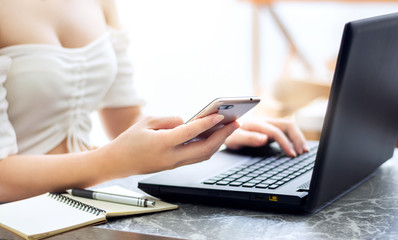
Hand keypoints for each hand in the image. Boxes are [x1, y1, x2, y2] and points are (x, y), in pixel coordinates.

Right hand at [101, 114, 239, 176]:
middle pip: (204, 148)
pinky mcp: (175, 166)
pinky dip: (209, 148)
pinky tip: (216, 138)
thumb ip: (169, 120)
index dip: (206, 124)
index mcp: (162, 144)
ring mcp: (174, 164)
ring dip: (219, 143)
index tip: (220, 116)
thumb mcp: (146, 122)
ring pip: (203, 155)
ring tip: (230, 129)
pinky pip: (197, 158)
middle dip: (222, 136)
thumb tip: (187, 121)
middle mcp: (171, 157)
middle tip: (235, 123)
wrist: (118, 163)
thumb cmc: (129, 140)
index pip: (189, 133)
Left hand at [224, 117, 308, 156]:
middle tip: (303, 152)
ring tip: (303, 150)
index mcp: (256, 123)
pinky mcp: (270, 129)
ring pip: (288, 127)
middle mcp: (265, 121)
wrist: (222, 128)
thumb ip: (249, 138)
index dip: (285, 143)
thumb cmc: (227, 134)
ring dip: (298, 137)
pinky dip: (293, 138)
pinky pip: (285, 131)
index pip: (276, 132)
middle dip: (297, 138)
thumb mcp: (234, 138)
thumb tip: (264, 139)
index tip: (292, 154)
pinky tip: (296, 147)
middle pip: (287, 125)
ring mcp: (268, 125)